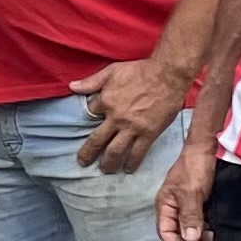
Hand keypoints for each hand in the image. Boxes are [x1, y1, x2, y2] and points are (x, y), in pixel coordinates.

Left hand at [70, 55, 191, 169]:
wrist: (168, 74)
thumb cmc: (140, 70)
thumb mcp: (112, 71)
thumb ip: (92, 81)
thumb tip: (72, 87)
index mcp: (106, 101)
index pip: (90, 114)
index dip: (89, 119)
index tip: (90, 125)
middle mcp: (116, 118)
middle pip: (97, 140)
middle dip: (88, 153)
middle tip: (82, 162)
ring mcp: (132, 128)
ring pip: (115, 151)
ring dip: (108, 163)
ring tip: (104, 169)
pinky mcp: (149, 133)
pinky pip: (138, 152)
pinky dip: (132, 163)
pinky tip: (128, 169)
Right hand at [154, 147, 217, 240]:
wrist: (212, 146)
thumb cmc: (195, 165)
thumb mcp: (190, 192)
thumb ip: (189, 216)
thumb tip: (188, 239)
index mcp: (166, 205)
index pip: (166, 232)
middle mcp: (177, 208)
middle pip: (181, 235)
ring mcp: (192, 206)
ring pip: (195, 231)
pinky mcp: (206, 204)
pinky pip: (206, 224)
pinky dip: (211, 232)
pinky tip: (220, 239)